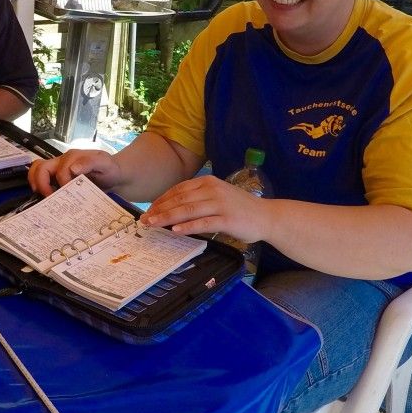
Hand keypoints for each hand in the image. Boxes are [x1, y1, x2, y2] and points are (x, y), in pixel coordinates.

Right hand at [27, 149, 121, 195]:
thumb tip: (72, 168)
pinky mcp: (57, 178)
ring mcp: (58, 169)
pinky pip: (41, 179)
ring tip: (42, 197)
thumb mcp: (105, 164)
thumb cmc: (110, 169)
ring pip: (37, 170)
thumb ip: (91, 162)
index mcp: (73, 157)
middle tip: (48, 198)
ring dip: (36, 183)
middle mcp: (62, 162)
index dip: (62, 184)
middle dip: (40, 183)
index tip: (69, 195)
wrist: (115, 176)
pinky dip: (39, 188)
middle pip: (40, 167)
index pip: (60, 171)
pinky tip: (46, 199)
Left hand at [141, 174, 266, 242]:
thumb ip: (198, 199)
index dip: (161, 200)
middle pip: (180, 199)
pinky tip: (175, 230)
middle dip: (160, 209)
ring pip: (188, 210)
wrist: (266, 216)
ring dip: (168, 217)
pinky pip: (203, 222)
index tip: (148, 210)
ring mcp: (220, 204)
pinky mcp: (227, 219)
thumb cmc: (239, 208)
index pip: (179, 189)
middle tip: (144, 220)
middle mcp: (212, 190)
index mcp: (208, 182)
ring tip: (153, 224)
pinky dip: (188, 226)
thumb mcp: (217, 196)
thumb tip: (172, 208)